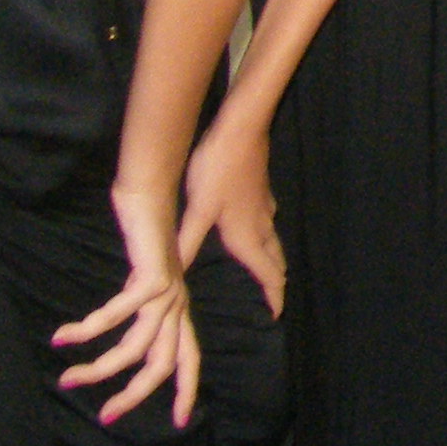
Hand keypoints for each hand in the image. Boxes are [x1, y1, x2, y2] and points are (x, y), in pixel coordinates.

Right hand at [51, 177, 201, 429]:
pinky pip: (115, 316)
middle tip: (104, 416)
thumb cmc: (142, 236)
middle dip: (135, 395)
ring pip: (136, 348)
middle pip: (164, 364)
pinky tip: (63, 336)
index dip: (187, 391)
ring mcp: (168, 292)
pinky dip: (88, 330)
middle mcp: (178, 304)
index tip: (180, 422)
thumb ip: (140, 310)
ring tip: (68, 377)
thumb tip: (124, 339)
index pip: (189, 358)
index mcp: (178, 309)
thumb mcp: (144, 281)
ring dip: (100, 368)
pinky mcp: (152, 277)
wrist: (149, 192)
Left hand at [177, 114, 283, 315]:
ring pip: (274, 242)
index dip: (273, 296)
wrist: (242, 130)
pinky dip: (267, 238)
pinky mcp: (262, 191)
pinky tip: (258, 229)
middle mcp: (261, 225)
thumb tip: (170, 278)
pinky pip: (269, 224)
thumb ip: (187, 244)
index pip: (267, 274)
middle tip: (274, 299)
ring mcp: (265, 207)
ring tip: (269, 271)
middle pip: (276, 260)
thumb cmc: (218, 172)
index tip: (276, 315)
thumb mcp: (197, 211)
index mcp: (246, 236)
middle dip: (275, 282)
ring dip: (273, 260)